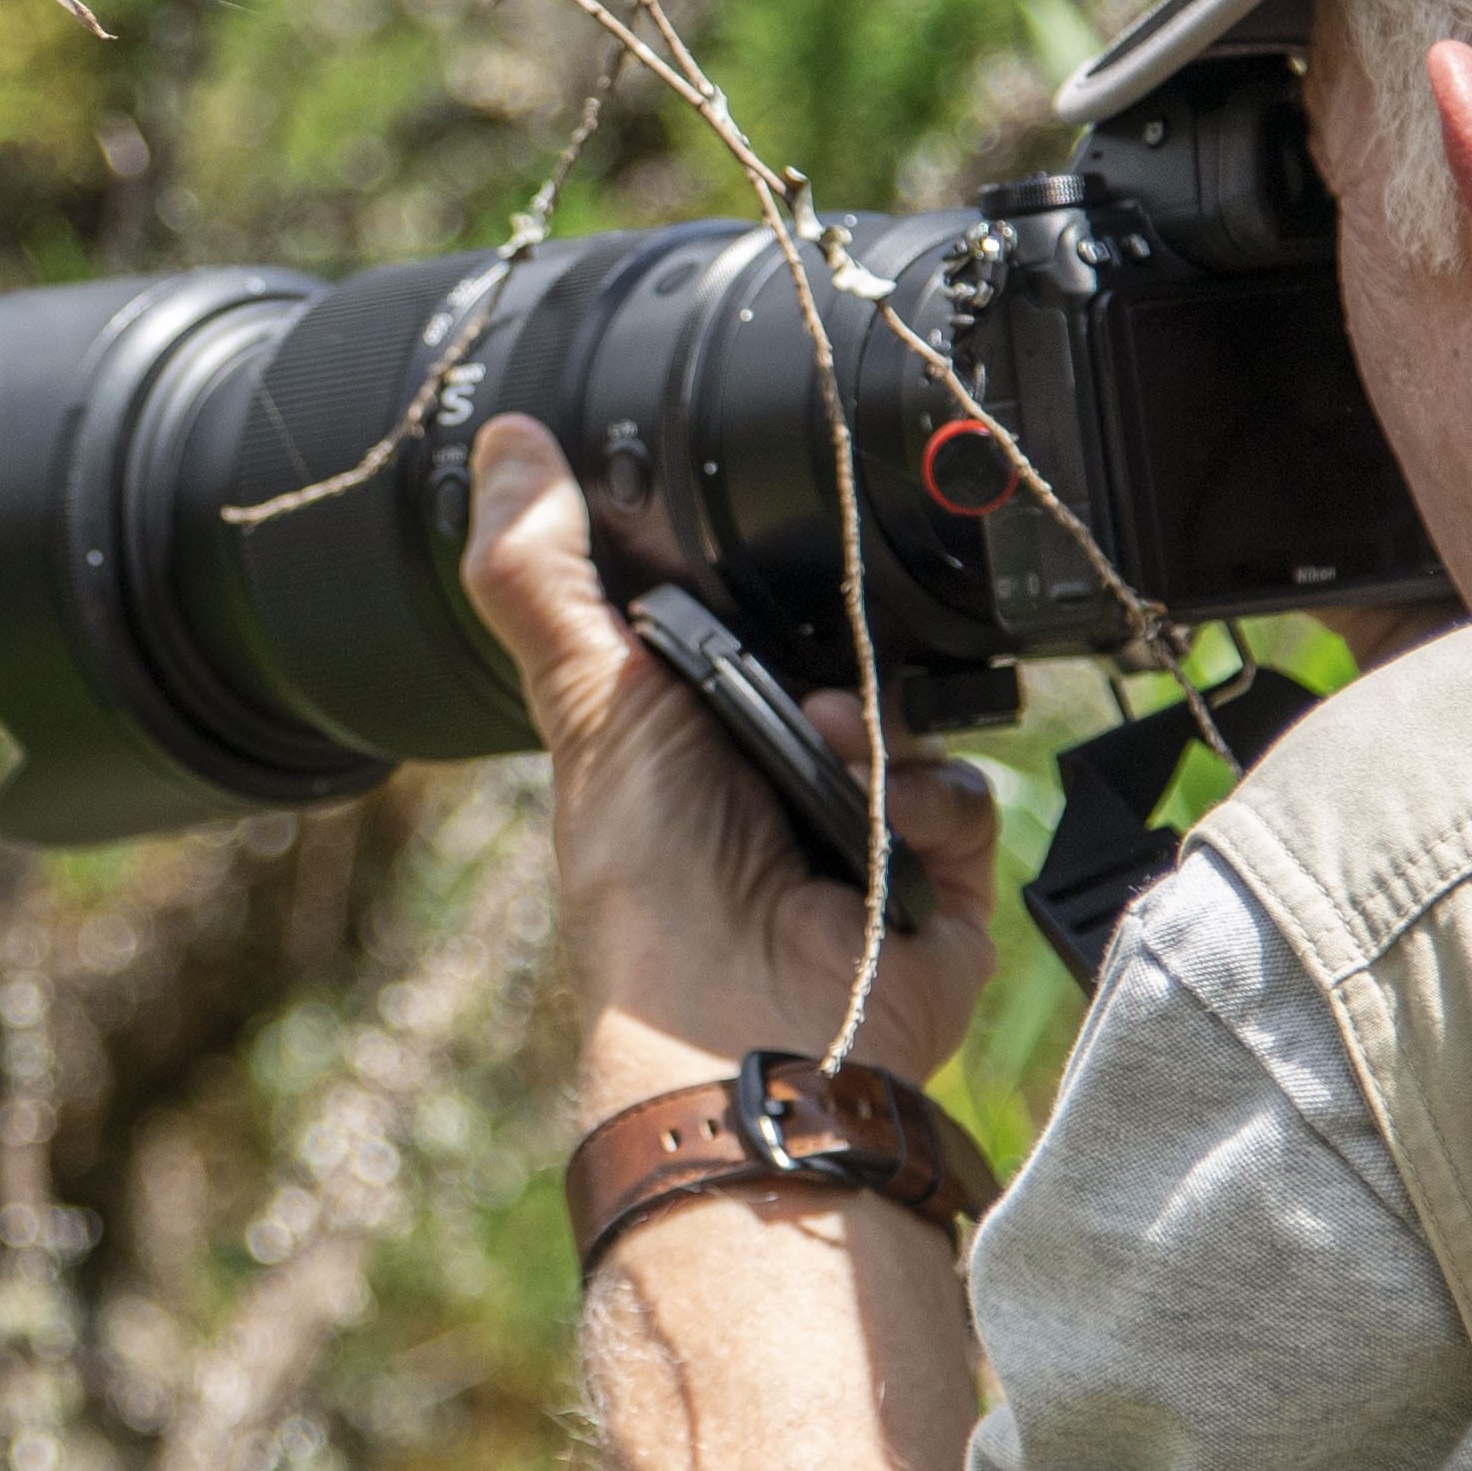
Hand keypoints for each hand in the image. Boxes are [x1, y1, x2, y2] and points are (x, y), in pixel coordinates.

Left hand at [456, 412, 1001, 1130]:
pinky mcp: (940, 882)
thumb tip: (504, 446)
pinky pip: (967, 795)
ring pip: (914, 720)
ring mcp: (863, 839)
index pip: (747, 631)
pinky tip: (879, 815)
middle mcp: (778, 790)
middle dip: (833, 657)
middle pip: (847, 666)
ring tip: (825, 747)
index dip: (758, 590)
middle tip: (793, 677)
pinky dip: (926, 799)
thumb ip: (543, 573)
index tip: (765, 551)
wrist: (747, 1024)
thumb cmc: (650, 883)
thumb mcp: (588, 695)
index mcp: (692, 743)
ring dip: (875, 726)